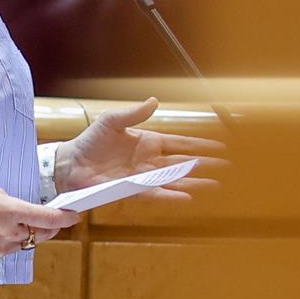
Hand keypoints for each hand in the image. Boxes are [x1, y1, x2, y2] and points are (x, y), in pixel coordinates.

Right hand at [0, 185, 78, 266]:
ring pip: (22, 244)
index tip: (74, 217)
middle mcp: (7, 232)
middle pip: (39, 234)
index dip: (64, 218)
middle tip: (44, 220)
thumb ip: (14, 205)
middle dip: (45, 228)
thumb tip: (25, 215)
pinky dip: (2, 244)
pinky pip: (5, 252)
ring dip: (21, 236)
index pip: (47, 218)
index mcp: (10, 210)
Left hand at [58, 97, 224, 201]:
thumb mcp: (112, 120)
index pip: (181, 143)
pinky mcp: (132, 191)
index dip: (201, 145)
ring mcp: (143, 177)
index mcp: (149, 141)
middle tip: (228, 168)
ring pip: (175, 180)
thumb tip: (155, 100)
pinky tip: (188, 197)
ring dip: (195, 182)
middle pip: (184, 163)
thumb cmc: (91, 140)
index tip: (221, 147)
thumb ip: (134, 113)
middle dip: (206, 165)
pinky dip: (172, 196)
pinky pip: (156, 194)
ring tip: (216, 185)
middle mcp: (150, 161)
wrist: (71, 163)